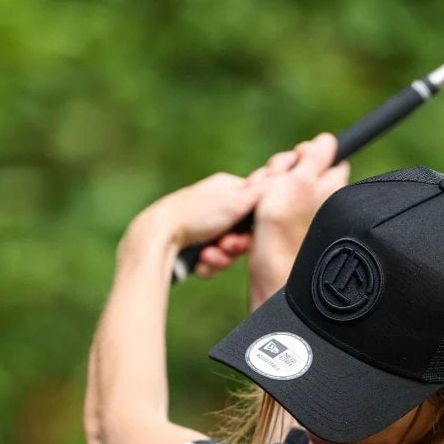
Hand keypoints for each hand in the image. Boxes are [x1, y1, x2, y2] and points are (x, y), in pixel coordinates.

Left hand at [121, 172, 262, 274]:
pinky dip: (208, 264)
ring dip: (221, 258)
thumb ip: (263, 192)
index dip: (254, 226)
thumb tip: (285, 178)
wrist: (158, 236)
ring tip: (208, 255)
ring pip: (226, 251)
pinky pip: (211, 261)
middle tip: (226, 246)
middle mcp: (214, 206)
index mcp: (226, 188)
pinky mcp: (192, 246)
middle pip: (241, 234)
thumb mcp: (236, 200)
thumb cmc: (196, 214)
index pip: (255, 208)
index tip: (249, 234)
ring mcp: (202, 227)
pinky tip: (199, 262)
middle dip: (235, 246)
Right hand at [246, 133, 349, 308]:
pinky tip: (255, 222)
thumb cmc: (284, 230)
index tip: (292, 165)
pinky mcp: (282, 233)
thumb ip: (316, 157)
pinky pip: (267, 209)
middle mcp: (320, 203)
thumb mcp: (301, 181)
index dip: (305, 156)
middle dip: (277, 173)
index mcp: (332, 188)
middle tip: (272, 187)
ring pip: (278, 188)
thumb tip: (329, 140)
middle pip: (297, 170)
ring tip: (261, 210)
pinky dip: (258, 211)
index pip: (327, 157)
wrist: (268, 274)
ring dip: (263, 191)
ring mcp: (300, 219)